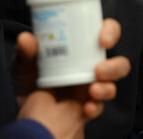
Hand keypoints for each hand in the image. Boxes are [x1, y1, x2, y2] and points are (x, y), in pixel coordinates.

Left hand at [13, 19, 129, 137]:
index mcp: (81, 48)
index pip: (105, 33)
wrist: (23, 111)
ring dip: (108, 87)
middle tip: (99, 70)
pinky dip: (95, 107)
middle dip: (115, 66)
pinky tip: (85, 107)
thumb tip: (26, 39)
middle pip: (118, 62)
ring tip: (93, 90)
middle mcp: (91, 66)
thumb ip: (25, 53)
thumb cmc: (29, 81)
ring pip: (113, 85)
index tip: (103, 40)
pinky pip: (99, 107)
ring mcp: (91, 87)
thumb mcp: (25, 64)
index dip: (111, 32)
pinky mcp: (87, 106)